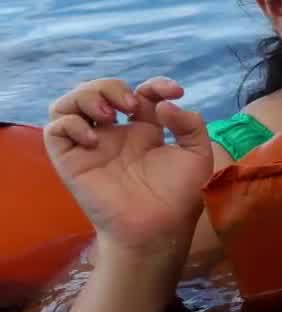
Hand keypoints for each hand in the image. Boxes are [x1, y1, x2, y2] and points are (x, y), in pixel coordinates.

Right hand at [43, 76, 212, 248]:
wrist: (158, 227)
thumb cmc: (178, 196)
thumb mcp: (196, 155)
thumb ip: (190, 124)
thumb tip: (165, 104)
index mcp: (144, 130)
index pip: (139, 93)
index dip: (155, 84)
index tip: (174, 91)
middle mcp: (115, 134)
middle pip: (97, 91)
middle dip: (112, 86)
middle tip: (133, 104)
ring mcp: (91, 145)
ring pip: (68, 104)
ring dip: (86, 97)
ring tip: (110, 114)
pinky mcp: (71, 160)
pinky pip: (55, 129)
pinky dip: (71, 124)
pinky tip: (95, 138)